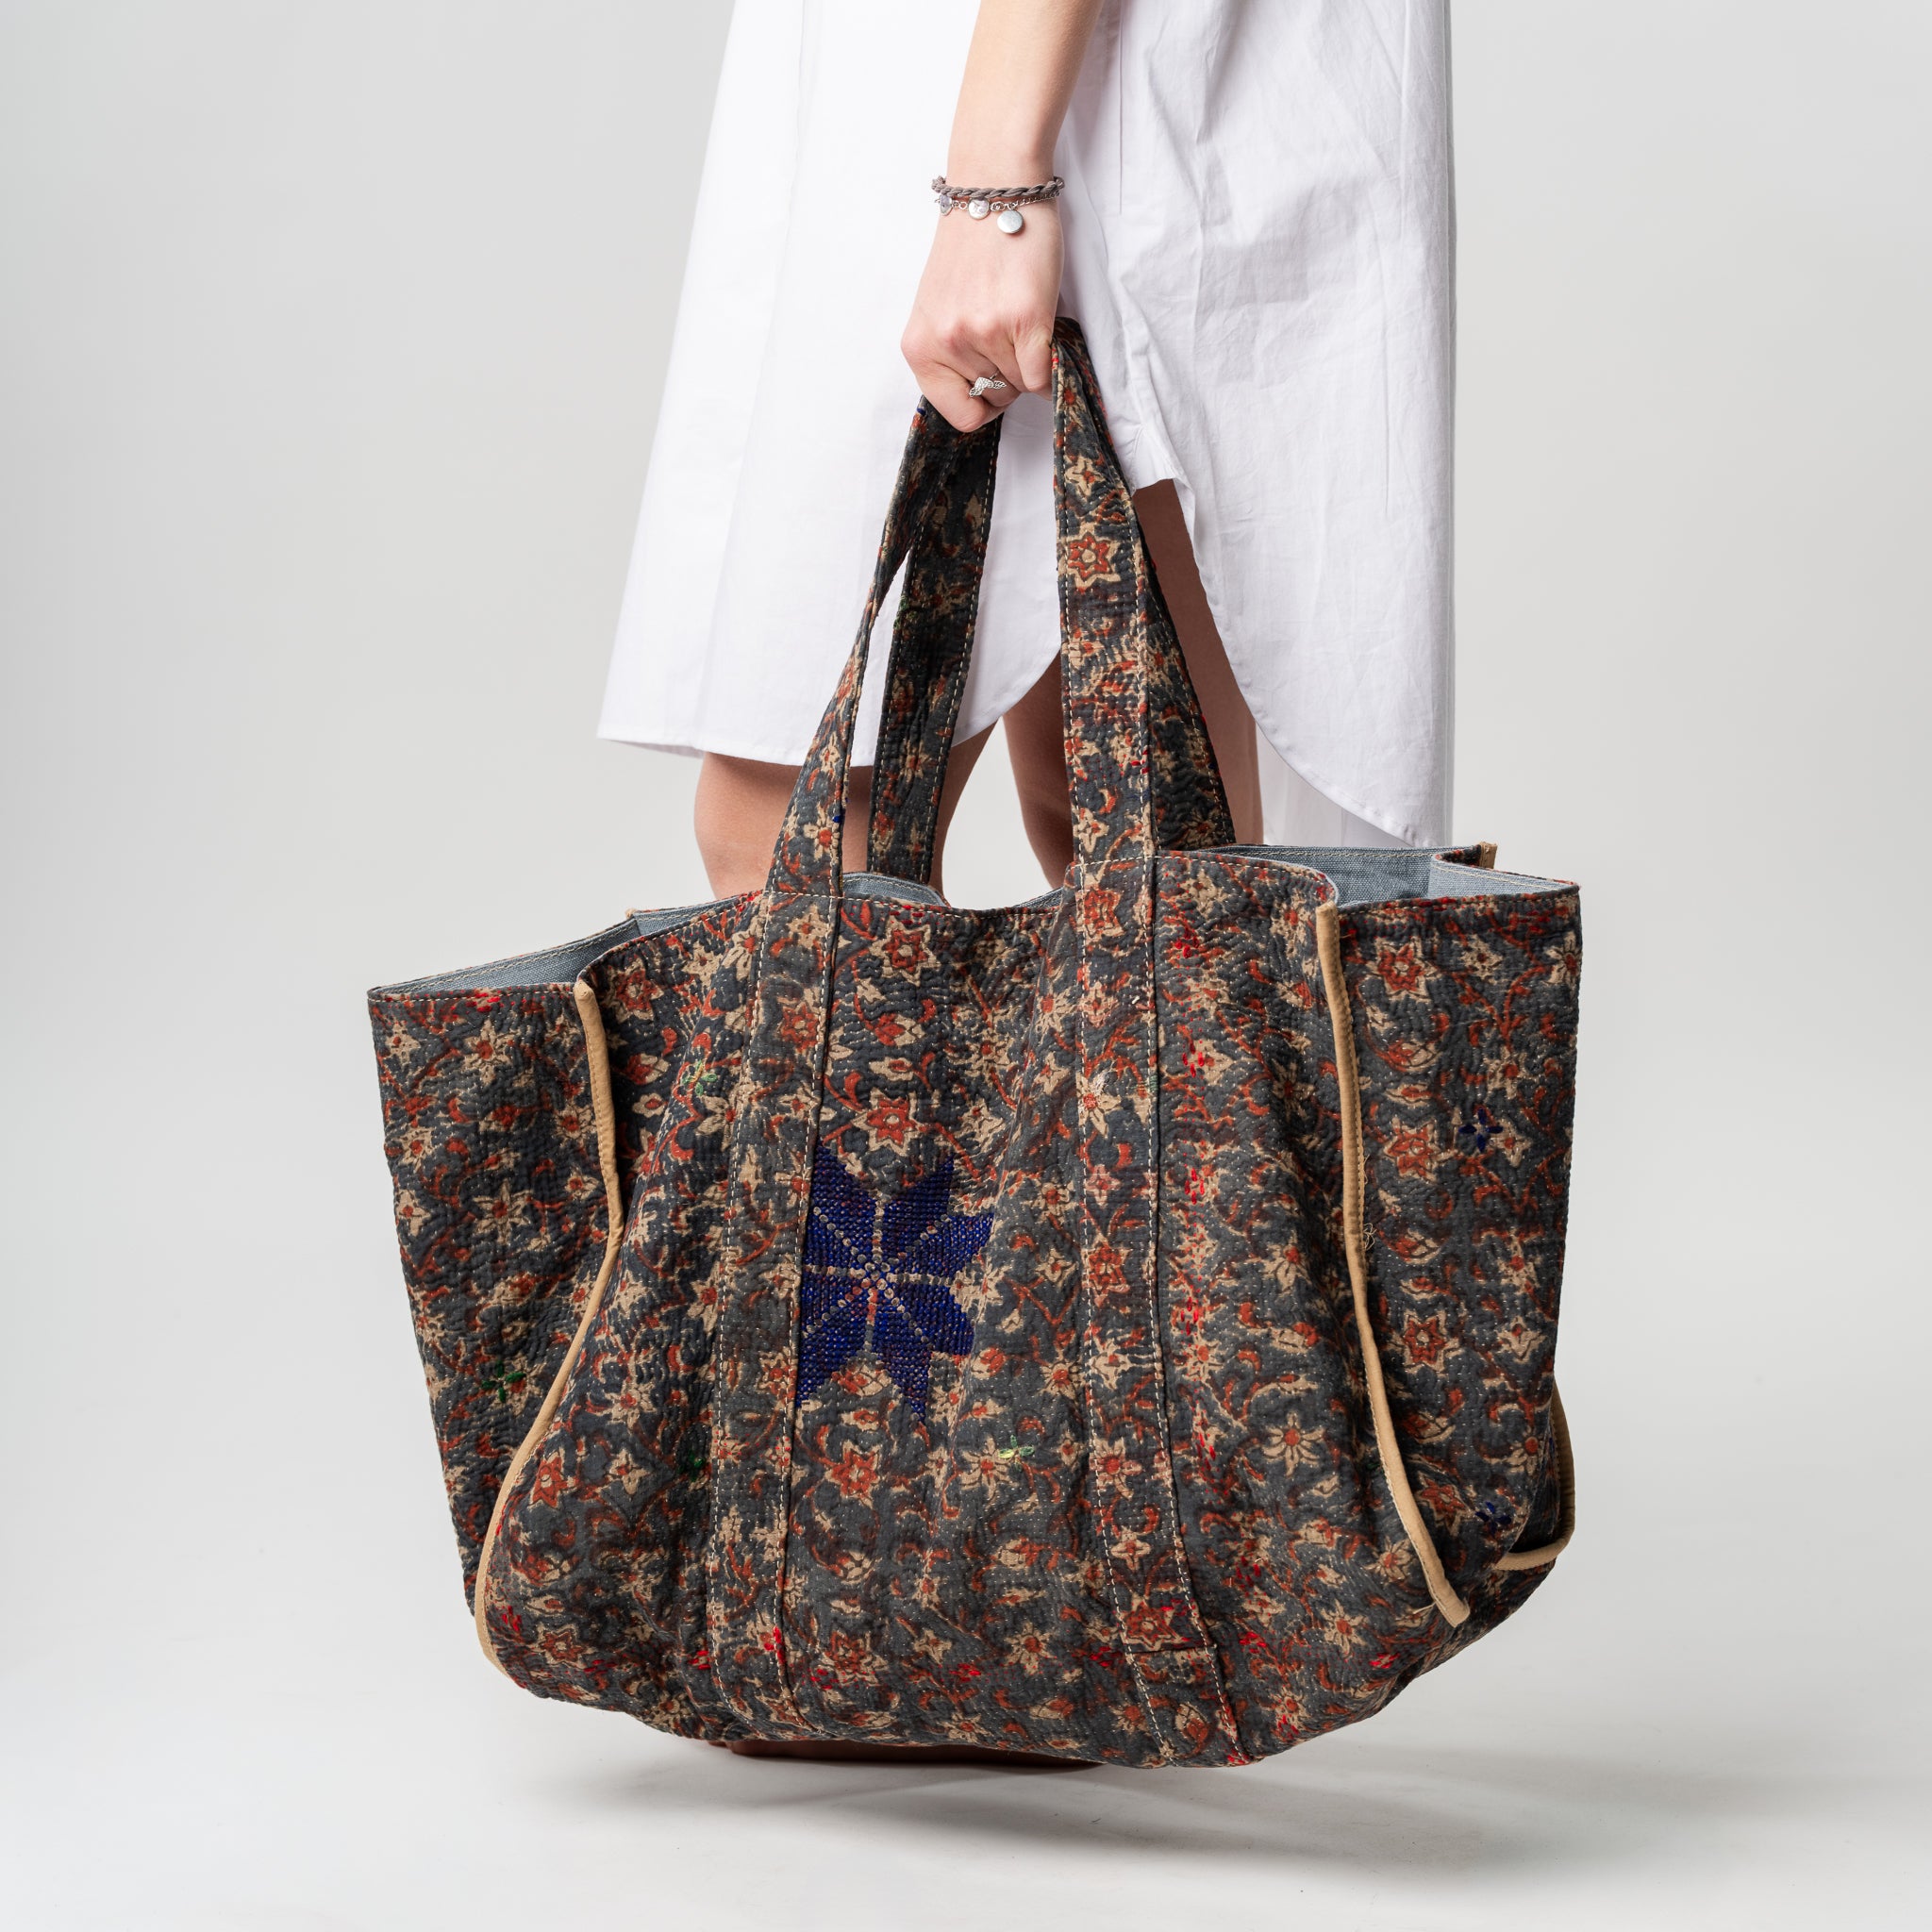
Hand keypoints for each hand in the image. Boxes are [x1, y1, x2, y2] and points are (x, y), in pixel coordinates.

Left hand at [902, 196, 1061, 431]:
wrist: (995, 186)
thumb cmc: (972, 246)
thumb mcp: (941, 308)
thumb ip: (951, 354)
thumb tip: (985, 394)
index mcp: (920, 346)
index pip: (958, 415)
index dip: (982, 401)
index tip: (991, 377)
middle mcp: (948, 342)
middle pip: (995, 398)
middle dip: (1008, 374)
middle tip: (1008, 331)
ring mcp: (985, 331)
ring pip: (1022, 385)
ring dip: (1030, 359)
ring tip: (1020, 315)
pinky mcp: (1023, 318)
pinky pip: (1043, 375)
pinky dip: (1050, 364)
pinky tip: (1042, 330)